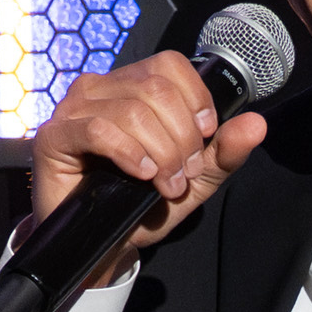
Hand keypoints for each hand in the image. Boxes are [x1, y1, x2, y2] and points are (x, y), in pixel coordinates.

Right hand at [27, 52, 270, 282]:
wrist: (104, 245)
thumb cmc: (141, 206)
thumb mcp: (194, 180)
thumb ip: (224, 152)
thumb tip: (257, 124)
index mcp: (132, 86)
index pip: (170, 65)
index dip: (195, 99)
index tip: (203, 138)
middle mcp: (101, 88)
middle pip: (156, 89)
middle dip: (181, 137)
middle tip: (182, 174)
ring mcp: (74, 109)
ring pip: (132, 111)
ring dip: (160, 153)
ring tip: (163, 184)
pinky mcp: (55, 136)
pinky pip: (99, 129)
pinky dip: (128, 152)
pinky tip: (140, 174)